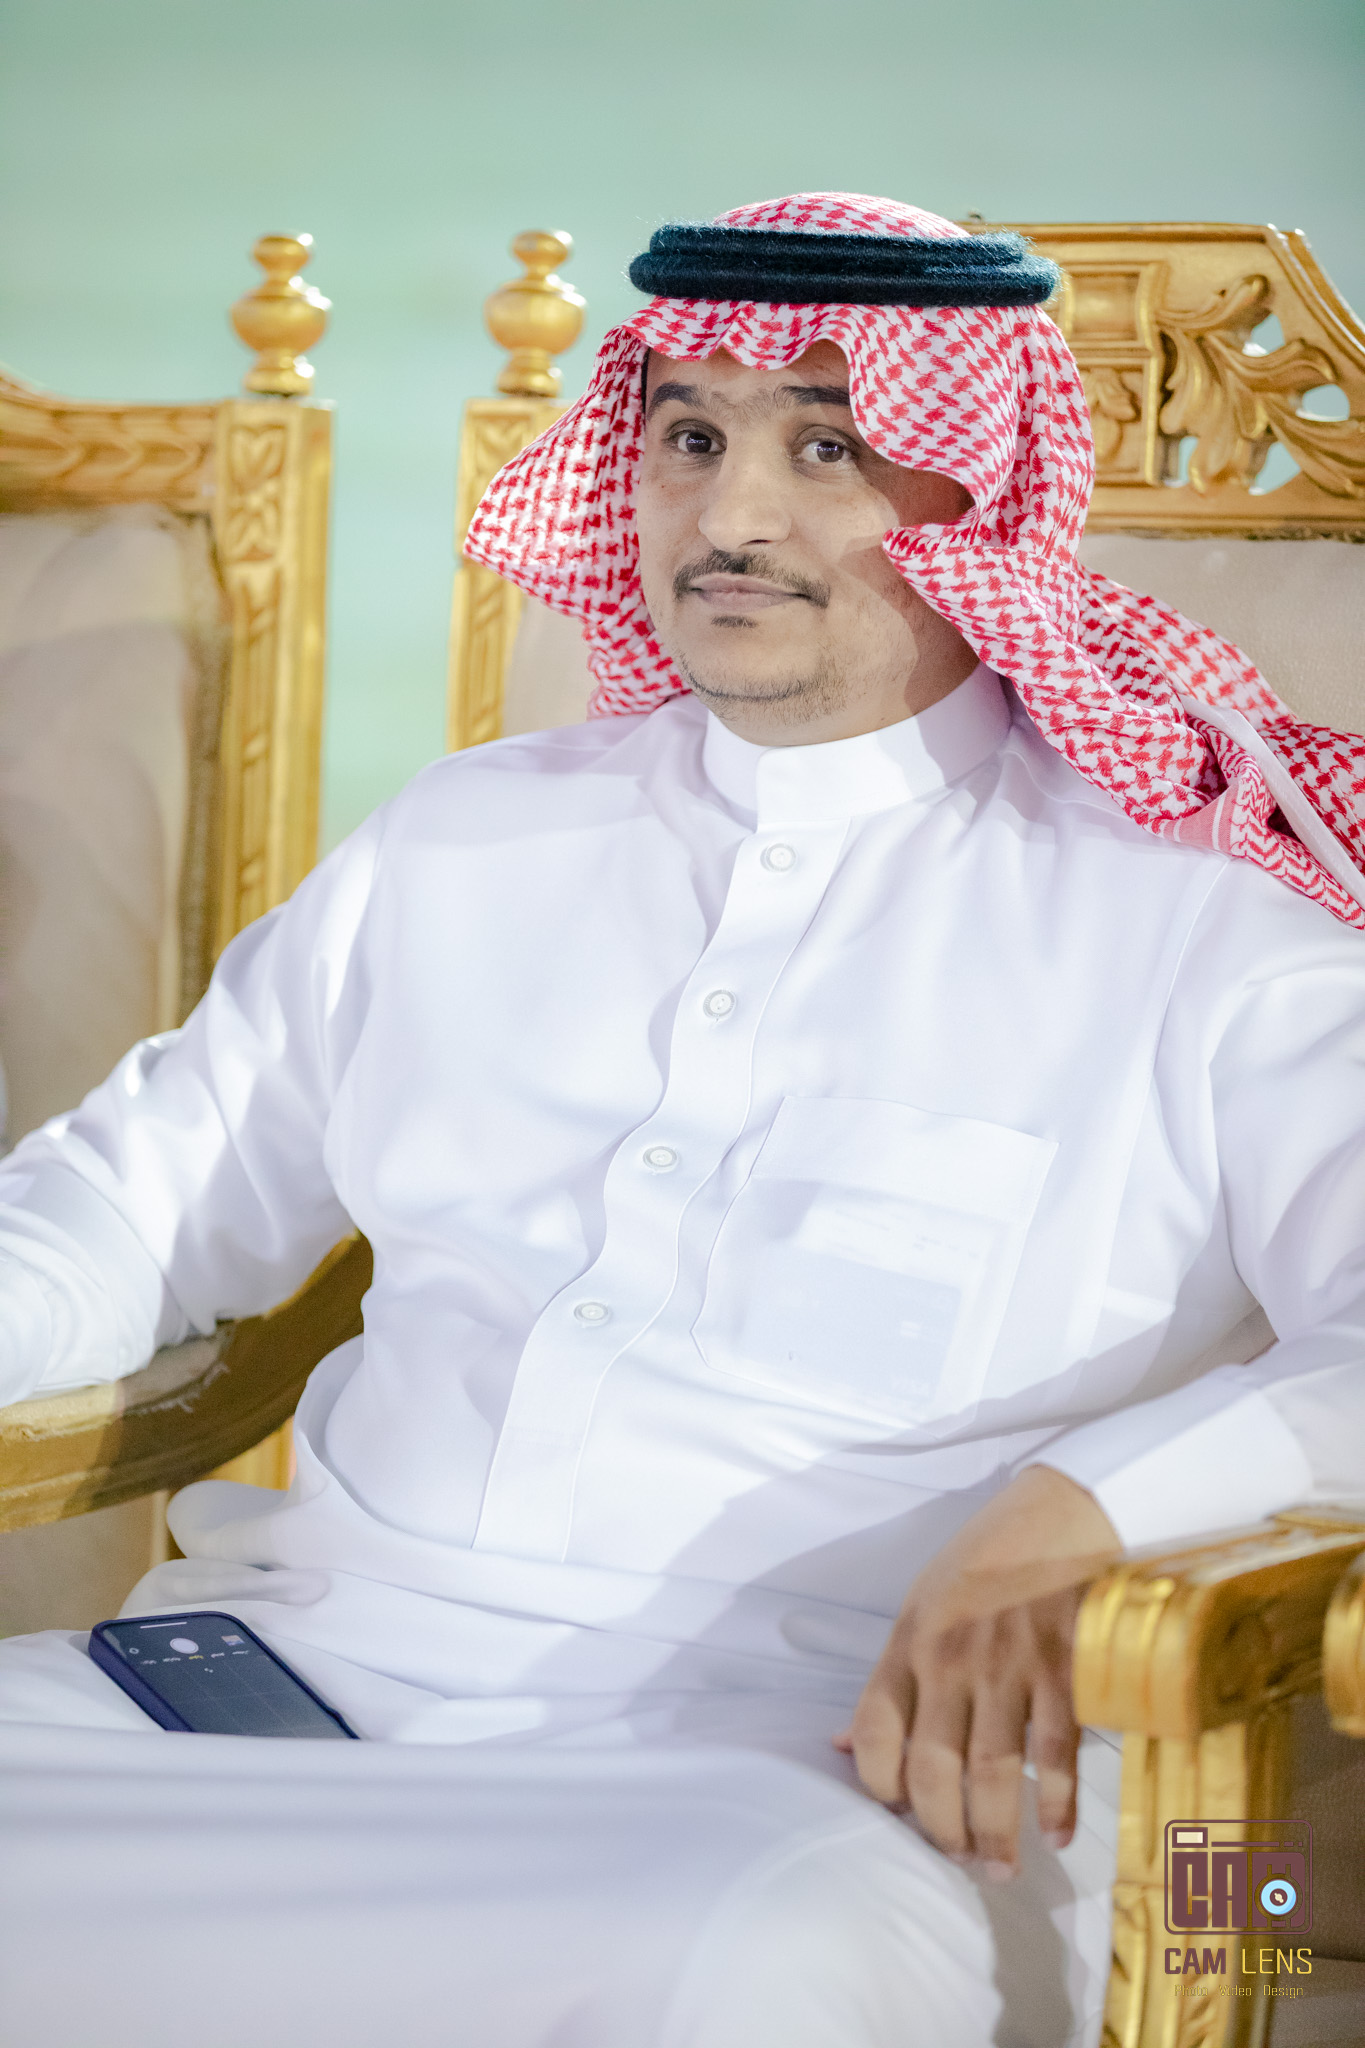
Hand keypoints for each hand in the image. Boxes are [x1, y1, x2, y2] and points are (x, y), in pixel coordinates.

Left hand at [834, 1465, 1118, 1879]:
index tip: (897, 1815)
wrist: (1065, 1509)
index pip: (874, 1730)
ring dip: (995, 1832)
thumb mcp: (923, 1602)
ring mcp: (1010, 1665)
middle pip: (932, 1768)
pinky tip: (1056, 1834)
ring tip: (999, 1867)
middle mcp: (952, 1658)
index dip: (879, 1785)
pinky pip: (1057, 1752)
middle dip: (941, 1829)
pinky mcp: (1065, 1668)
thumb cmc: (989, 1557)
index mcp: (910, 1639)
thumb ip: (892, 1677)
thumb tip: (844, 1741)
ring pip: (992, 1774)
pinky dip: (1057, 1803)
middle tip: (957, 1860)